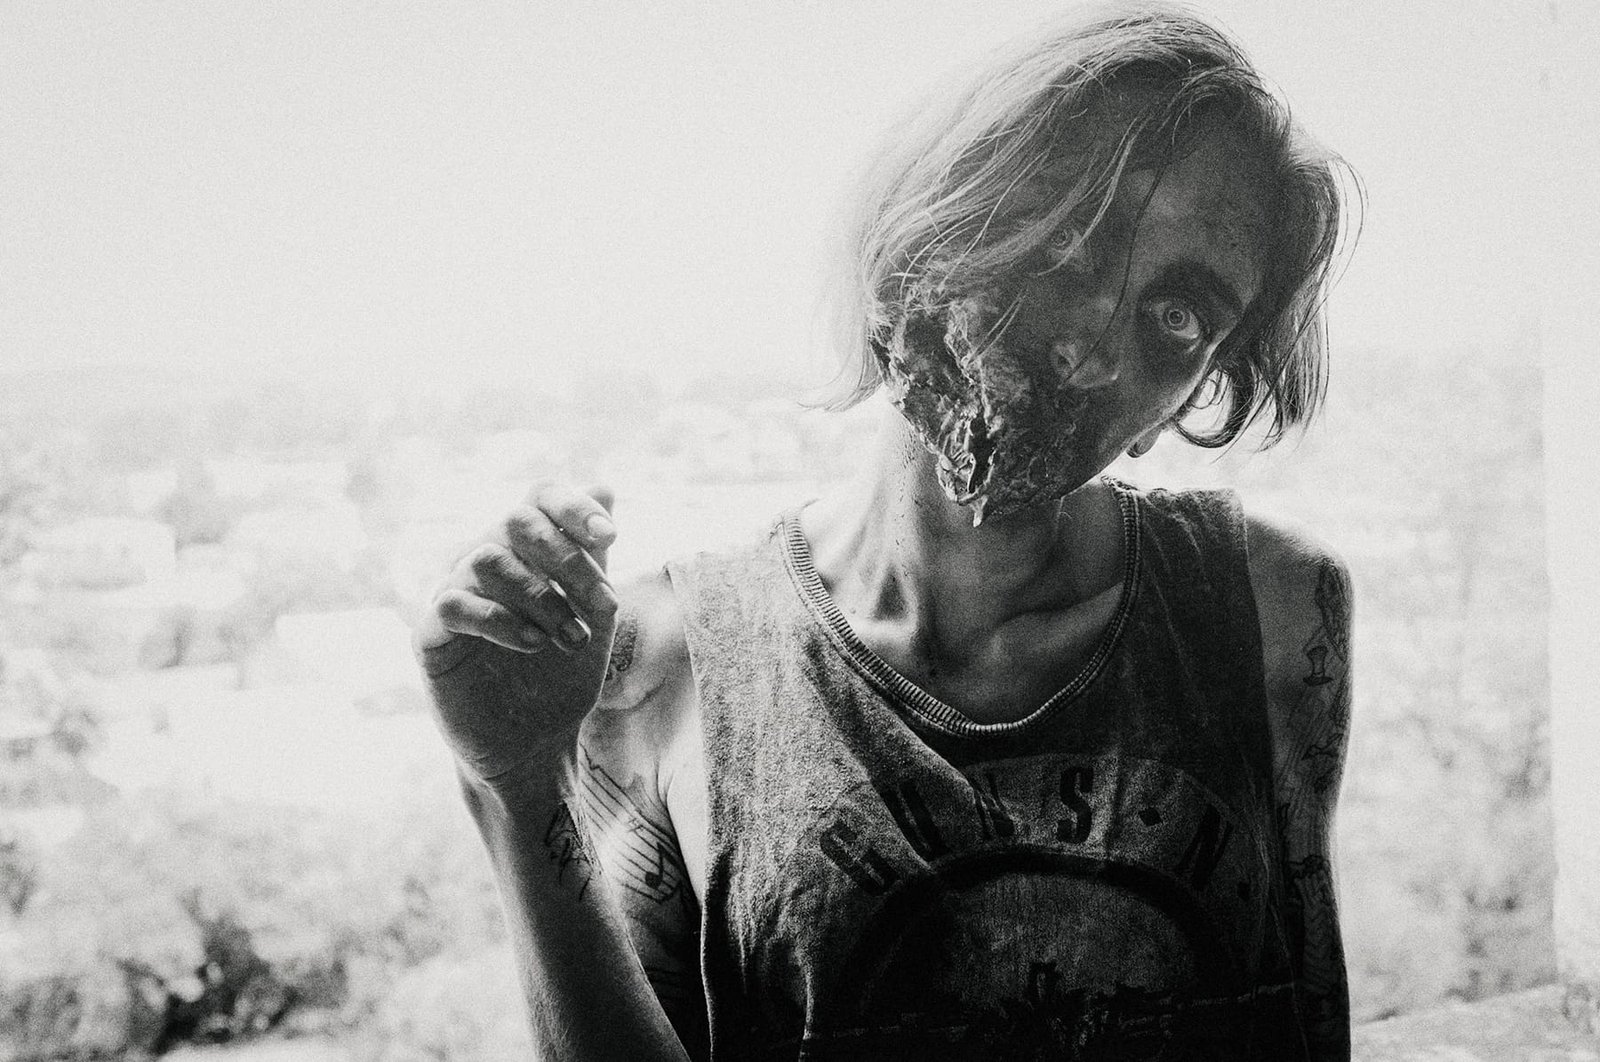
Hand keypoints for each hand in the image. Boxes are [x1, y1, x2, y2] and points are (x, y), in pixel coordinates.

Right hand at [413, 482, 620, 788]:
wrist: (534, 742)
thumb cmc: (562, 674)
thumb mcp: (591, 613)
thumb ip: (594, 554)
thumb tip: (605, 486)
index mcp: (526, 549)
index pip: (540, 497)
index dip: (574, 506)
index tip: (611, 536)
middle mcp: (486, 559)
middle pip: (517, 520)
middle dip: (569, 561)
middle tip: (604, 607)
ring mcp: (453, 591)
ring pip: (489, 558)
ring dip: (542, 599)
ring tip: (570, 639)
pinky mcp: (432, 632)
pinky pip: (455, 601)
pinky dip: (500, 619)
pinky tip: (533, 646)